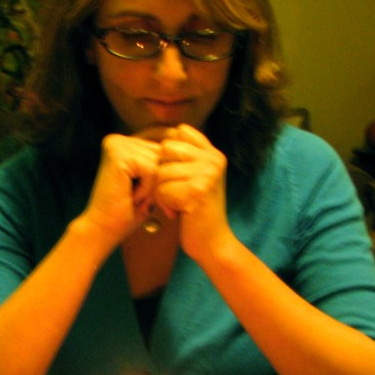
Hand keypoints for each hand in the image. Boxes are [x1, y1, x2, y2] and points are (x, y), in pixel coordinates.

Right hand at [83, 129, 167, 240]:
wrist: (104, 230)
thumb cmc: (129, 211)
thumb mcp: (153, 183)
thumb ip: (165, 164)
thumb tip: (189, 152)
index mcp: (126, 143)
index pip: (164, 148)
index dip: (164, 174)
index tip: (152, 196)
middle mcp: (119, 140)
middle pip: (163, 154)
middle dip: (160, 182)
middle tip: (142, 200)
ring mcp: (117, 144)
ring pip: (159, 162)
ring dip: (153, 187)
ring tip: (134, 197)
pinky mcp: (118, 154)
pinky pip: (152, 169)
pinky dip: (147, 189)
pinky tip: (131, 197)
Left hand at [153, 124, 229, 256]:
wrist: (212, 243)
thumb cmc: (197, 211)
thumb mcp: (198, 177)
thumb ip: (187, 156)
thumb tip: (163, 133)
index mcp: (214, 153)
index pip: (180, 131)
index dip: (168, 151)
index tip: (173, 173)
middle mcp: (213, 160)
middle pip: (166, 148)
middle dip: (162, 172)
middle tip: (174, 191)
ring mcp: (207, 174)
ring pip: (161, 171)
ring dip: (162, 192)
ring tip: (177, 204)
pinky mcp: (197, 192)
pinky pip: (162, 190)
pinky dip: (164, 205)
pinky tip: (179, 213)